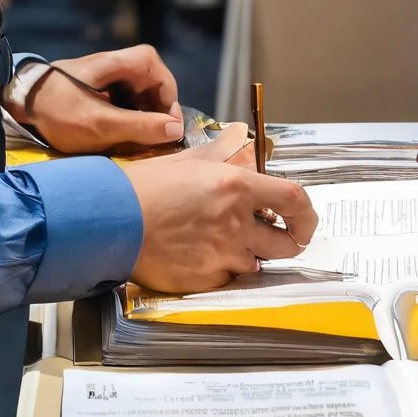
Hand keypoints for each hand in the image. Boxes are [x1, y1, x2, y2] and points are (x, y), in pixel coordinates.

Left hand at [19, 44, 183, 154]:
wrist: (14, 107)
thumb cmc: (56, 112)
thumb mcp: (100, 124)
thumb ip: (139, 126)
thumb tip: (175, 129)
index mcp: (112, 64)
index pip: (152, 64)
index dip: (166, 90)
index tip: (167, 119)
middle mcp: (108, 66)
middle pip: (146, 78)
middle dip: (156, 105)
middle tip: (157, 132)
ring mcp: (99, 78)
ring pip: (134, 90)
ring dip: (143, 112)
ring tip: (141, 137)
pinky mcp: (90, 91)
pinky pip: (120, 99)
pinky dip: (128, 115)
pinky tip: (123, 134)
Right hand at [120, 130, 318, 294]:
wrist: (109, 220)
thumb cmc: (143, 188)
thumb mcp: (187, 161)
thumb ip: (221, 153)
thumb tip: (239, 137)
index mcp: (236, 186)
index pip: (294, 200)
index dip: (308, 215)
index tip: (305, 222)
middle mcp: (235, 221)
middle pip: (286, 243)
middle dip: (285, 243)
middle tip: (270, 238)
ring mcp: (222, 253)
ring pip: (255, 262)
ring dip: (246, 255)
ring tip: (216, 242)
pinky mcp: (206, 278)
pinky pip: (228, 279)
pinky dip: (221, 271)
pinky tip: (197, 256)